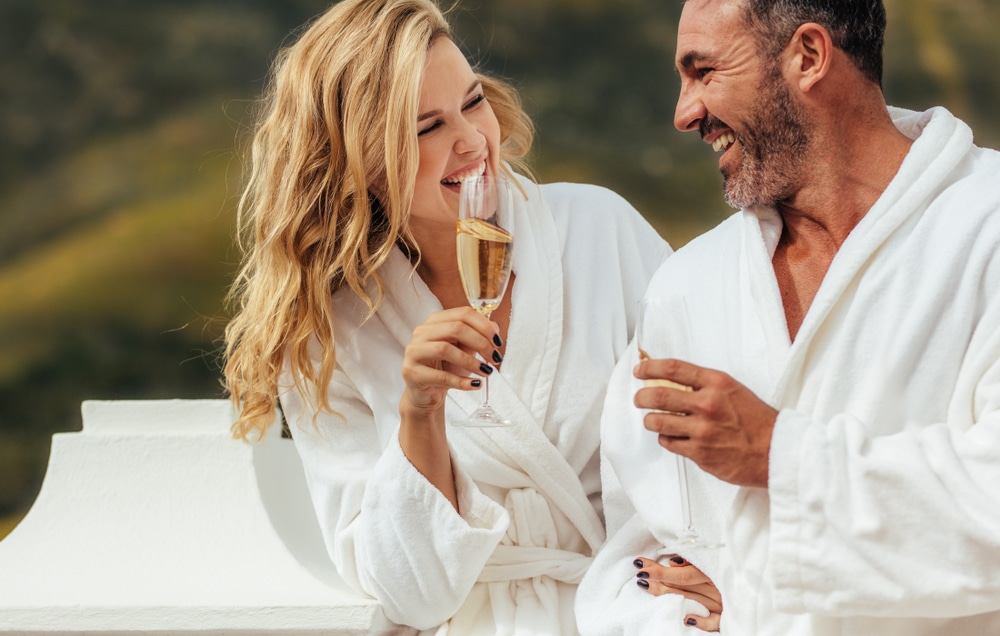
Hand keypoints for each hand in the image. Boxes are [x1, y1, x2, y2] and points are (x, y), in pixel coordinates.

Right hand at [401, 306, 502, 413]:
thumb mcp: (464, 349)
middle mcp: (422, 332)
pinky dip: (461, 381)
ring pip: (445, 349)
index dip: (484, 326)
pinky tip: (474, 385)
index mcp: (435, 321)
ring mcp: (414, 352)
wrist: (427, 393)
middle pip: (455, 328)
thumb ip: (477, 336)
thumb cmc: (446, 367)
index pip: (463, 314)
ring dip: (471, 362)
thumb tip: (494, 327)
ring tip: (486, 372)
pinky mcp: (411, 373)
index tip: (498, 342)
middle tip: (495, 358)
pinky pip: (440, 376)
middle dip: (481, 343)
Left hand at [633, 359, 777, 487]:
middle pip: (659, 396)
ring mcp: (702, 430)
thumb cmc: (756, 421)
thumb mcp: (733, 391)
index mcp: (717, 383)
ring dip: (650, 420)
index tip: (639, 370)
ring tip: (652, 420)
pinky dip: (666, 439)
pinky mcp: (699, 453)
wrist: (776, 451)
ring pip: (657, 422)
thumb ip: (704, 386)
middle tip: (639, 398)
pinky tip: (673, 437)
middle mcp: (708, 404)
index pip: (674, 369)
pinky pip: (668, 443)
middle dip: (642, 397)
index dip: (650, 368)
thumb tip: (671, 382)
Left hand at [633, 555, 720, 631]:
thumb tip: (672, 562)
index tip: (641, 565)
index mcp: (711, 569)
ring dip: (669, 596)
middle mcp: (715, 586)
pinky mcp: (726, 615)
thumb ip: (691, 561)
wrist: (742, 580)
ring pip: (691, 601)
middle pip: (683, 585)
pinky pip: (714, 622)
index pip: (682, 573)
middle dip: (659, 579)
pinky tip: (686, 620)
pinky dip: (701, 622)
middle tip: (640, 575)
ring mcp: (721, 602)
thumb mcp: (707, 559)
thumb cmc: (720, 567)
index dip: (661, 570)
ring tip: (648, 587)